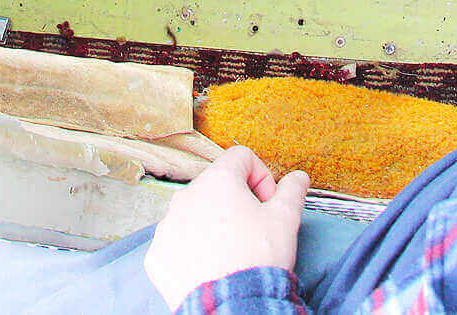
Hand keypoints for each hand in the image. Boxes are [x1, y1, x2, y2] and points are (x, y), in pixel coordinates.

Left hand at [143, 145, 308, 310]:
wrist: (230, 305)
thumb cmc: (255, 260)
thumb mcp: (285, 220)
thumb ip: (292, 191)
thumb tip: (298, 178)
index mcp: (217, 181)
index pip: (241, 157)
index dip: (261, 176)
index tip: (268, 202)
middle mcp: (186, 196)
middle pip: (216, 185)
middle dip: (238, 202)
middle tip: (254, 229)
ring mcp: (168, 225)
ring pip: (194, 213)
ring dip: (214, 225)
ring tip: (232, 251)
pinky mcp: (158, 254)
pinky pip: (177, 242)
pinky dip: (193, 249)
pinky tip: (211, 265)